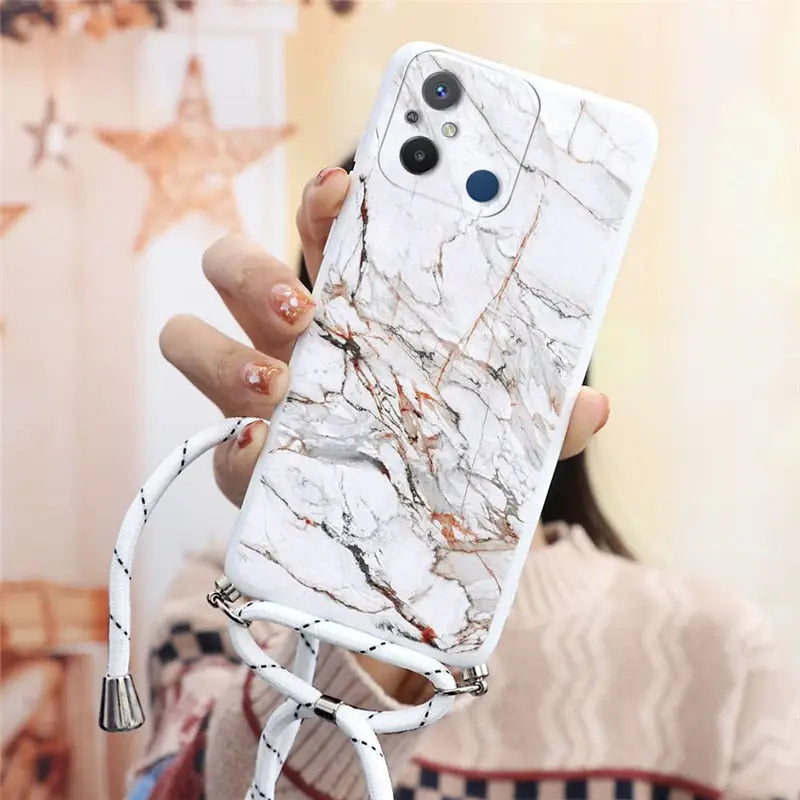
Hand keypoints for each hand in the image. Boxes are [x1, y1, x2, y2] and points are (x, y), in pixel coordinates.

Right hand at [160, 166, 610, 700]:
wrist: (415, 543)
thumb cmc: (445, 458)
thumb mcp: (495, 432)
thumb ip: (540, 420)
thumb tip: (594, 405)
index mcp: (346, 310)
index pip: (318, 232)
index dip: (321, 203)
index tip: (344, 188)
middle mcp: (287, 342)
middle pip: (230, 267)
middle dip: (252, 271)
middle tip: (305, 308)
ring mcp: (254, 399)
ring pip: (189, 339)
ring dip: (222, 356)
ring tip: (279, 389)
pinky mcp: (242, 466)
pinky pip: (212, 448)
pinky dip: (235, 450)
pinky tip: (269, 458)